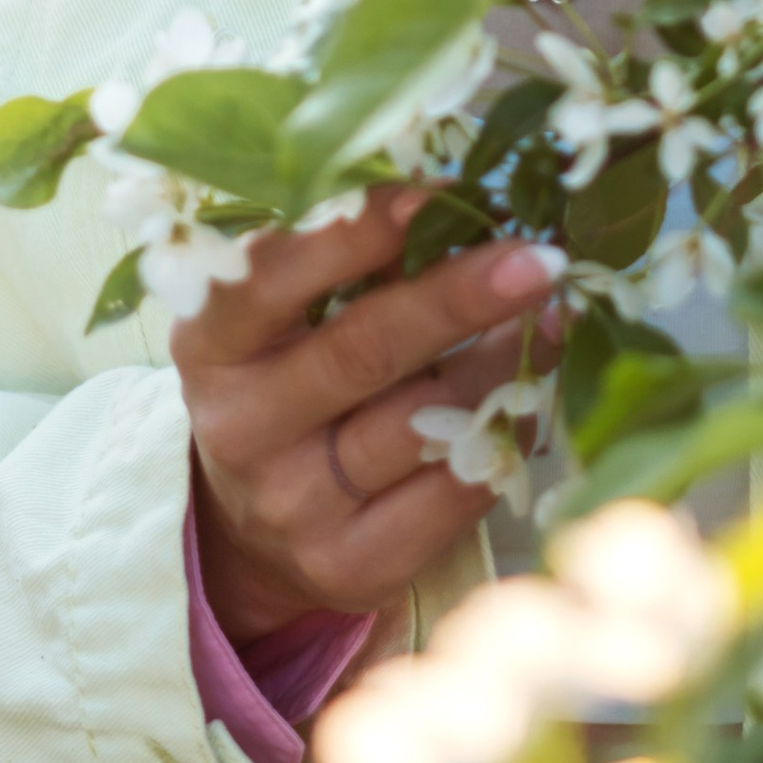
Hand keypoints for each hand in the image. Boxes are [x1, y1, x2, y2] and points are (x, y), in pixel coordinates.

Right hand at [173, 186, 562, 643]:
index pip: (269, 280)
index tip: (435, 197)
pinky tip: (529, 399)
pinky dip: (503, 437)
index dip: (353, 234)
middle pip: (361, 351)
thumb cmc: (288, 381)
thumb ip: (346, 260)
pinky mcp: (347, 565)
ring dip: (502, 367)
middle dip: (458, 297)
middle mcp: (241, 426)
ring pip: (421, 424)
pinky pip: (450, 495)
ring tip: (550, 320)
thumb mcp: (283, 318)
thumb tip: (460, 199)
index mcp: (212, 343)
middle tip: (538, 258)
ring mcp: (292, 504)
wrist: (253, 528)